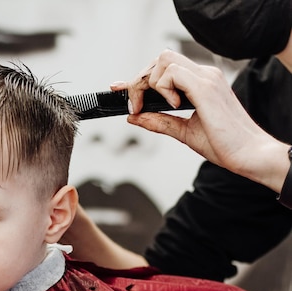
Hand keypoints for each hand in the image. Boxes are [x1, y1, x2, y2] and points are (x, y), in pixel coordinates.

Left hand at [110, 49, 289, 192]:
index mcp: (200, 82)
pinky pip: (172, 73)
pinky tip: (173, 106)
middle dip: (139, 81)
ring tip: (153, 107)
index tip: (118, 89)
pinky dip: (163, 88)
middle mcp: (204, 75)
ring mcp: (205, 78)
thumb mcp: (183, 132)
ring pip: (164, 60)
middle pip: (160, 59)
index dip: (138, 76)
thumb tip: (133, 117)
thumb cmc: (223, 145)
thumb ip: (159, 122)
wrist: (248, 155)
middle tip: (134, 106)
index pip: (163, 67)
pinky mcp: (205, 86)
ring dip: (149, 84)